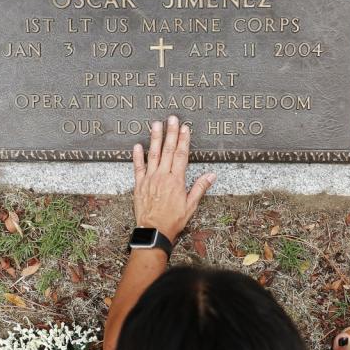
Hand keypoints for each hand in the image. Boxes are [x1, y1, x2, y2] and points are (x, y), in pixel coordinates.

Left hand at [132, 116, 215, 240]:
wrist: (154, 231)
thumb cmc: (173, 220)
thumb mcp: (191, 205)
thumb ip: (200, 188)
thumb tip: (211, 175)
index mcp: (176, 181)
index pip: (181, 155)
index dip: (183, 140)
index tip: (184, 128)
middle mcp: (162, 176)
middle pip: (168, 150)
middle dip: (170, 133)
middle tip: (171, 118)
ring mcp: (149, 179)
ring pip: (153, 155)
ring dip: (155, 138)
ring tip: (156, 124)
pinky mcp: (139, 185)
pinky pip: (138, 168)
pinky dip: (137, 156)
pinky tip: (137, 145)